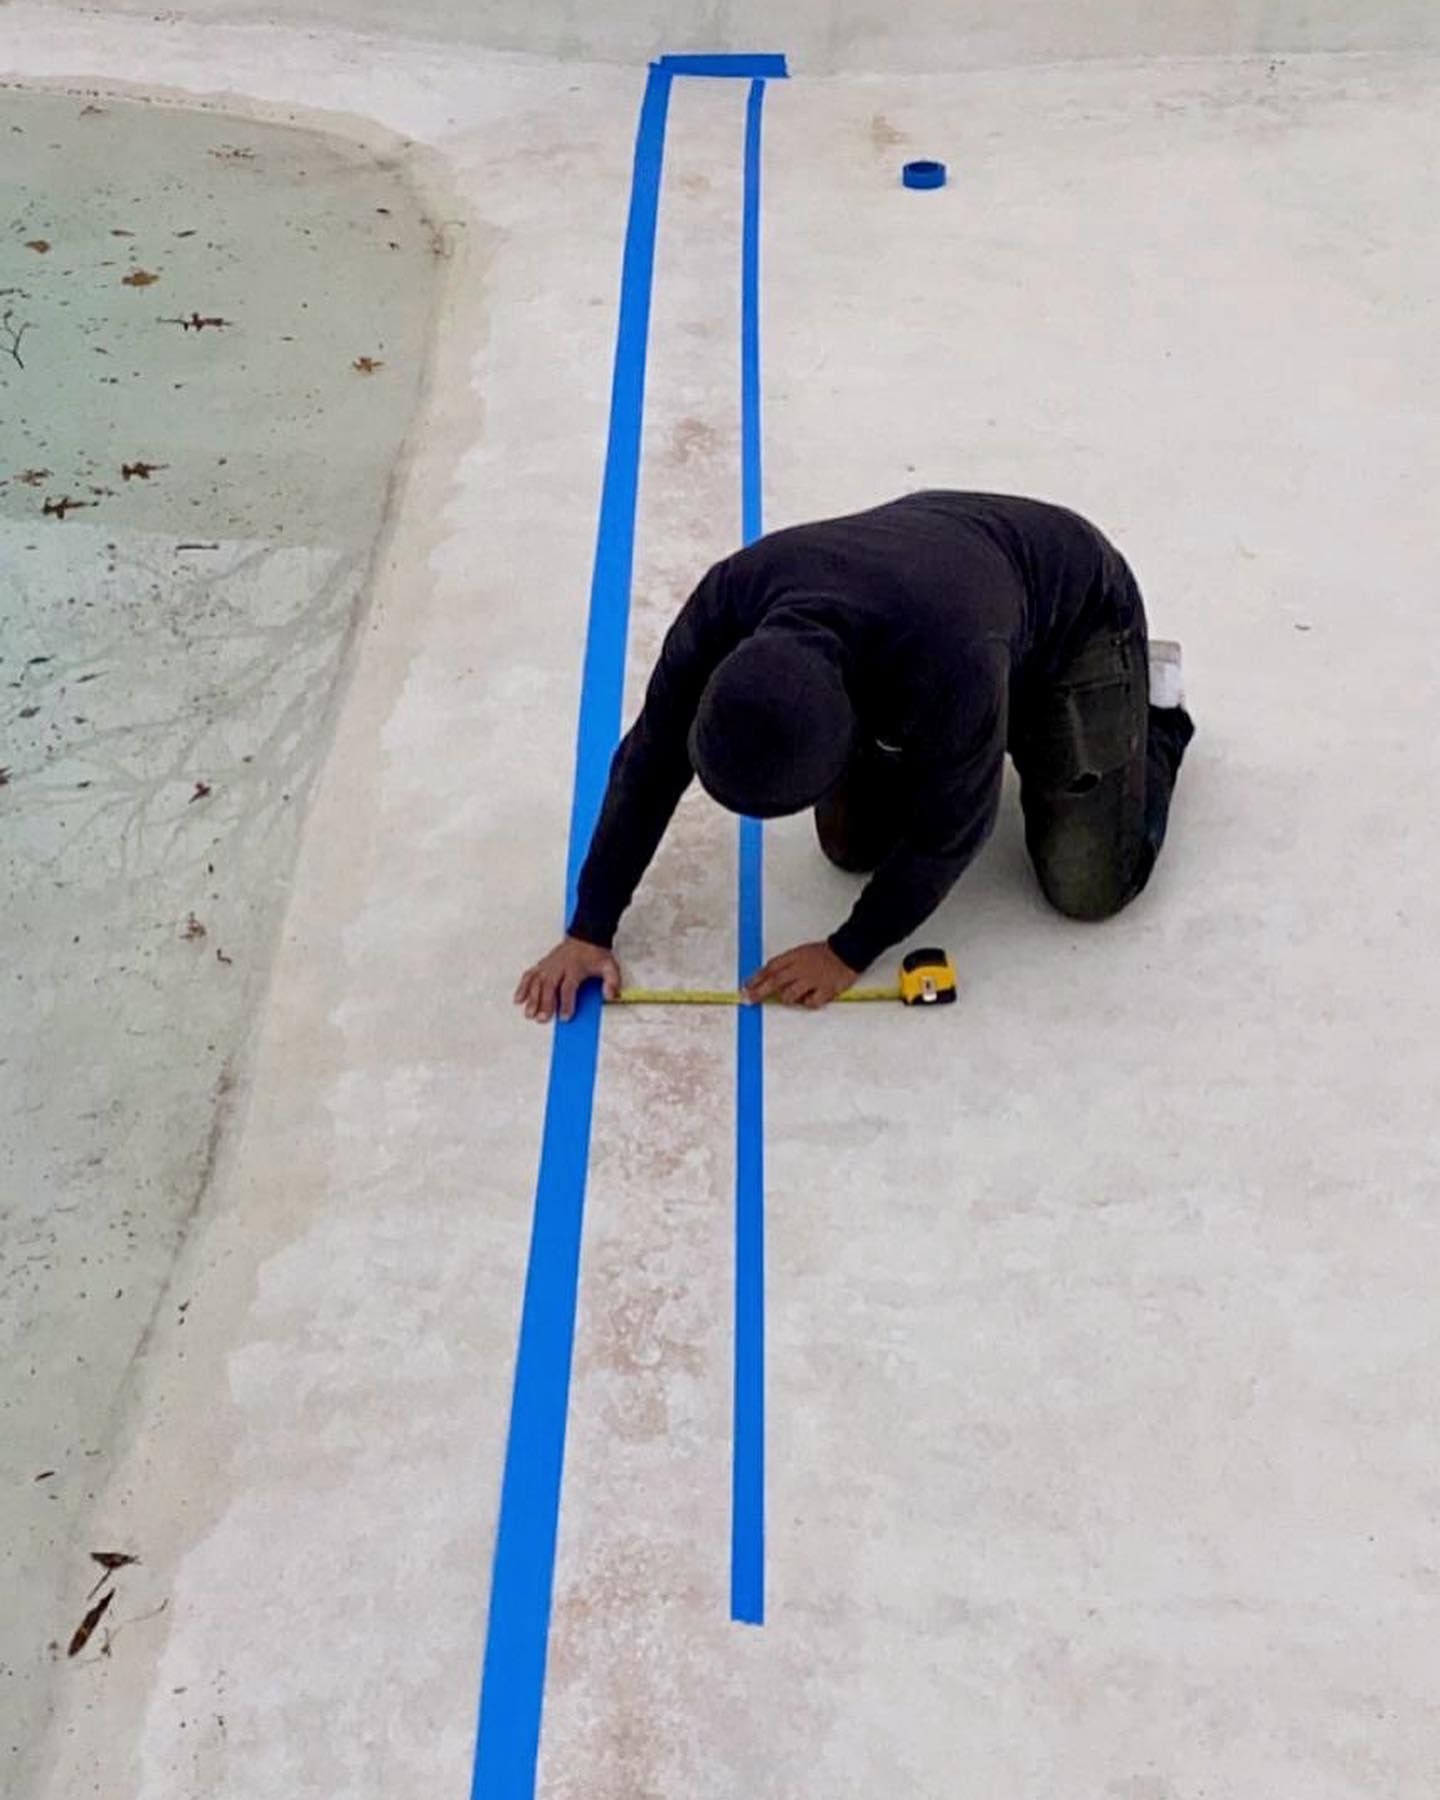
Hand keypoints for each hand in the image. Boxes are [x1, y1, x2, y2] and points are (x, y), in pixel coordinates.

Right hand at [514, 937, 621, 1023]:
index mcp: (575, 967)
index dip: (567, 1003)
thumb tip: (610, 996)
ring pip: (537, 982)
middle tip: (542, 1019)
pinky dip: (523, 987)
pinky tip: (519, 998)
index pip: (569, 987)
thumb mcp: (609, 966)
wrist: (586, 935)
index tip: (566, 1017)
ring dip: (532, 998)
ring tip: (529, 1013)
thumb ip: (612, 982)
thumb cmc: (595, 953)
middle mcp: (559, 966)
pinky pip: (530, 975)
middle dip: (545, 1003)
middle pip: (549, 986)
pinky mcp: (543, 964)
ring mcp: (549, 965)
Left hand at [743, 941, 857, 1009]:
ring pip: (790, 995)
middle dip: (759, 992)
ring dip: (786, 998)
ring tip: (792, 995)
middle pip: (774, 982)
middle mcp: (801, 969)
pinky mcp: (825, 990)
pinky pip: (810, 1003)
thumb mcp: (801, 952)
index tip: (746, 986)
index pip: (770, 968)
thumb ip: (786, 964)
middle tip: (749, 999)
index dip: (756, 978)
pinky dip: (807, 1003)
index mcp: (794, 957)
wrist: (848, 951)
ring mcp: (813, 980)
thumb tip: (769, 977)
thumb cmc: (824, 952)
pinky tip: (809, 999)